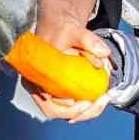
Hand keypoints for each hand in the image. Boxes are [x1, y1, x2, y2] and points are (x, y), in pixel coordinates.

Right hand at [25, 0, 114, 122]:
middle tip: (99, 101)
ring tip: (102, 99)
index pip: (49, 105)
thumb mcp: (75, 32)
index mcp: (35, 77)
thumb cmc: (61, 31)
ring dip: (85, 110)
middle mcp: (38, 87)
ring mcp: (47, 90)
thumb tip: (103, 54)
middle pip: (57, 112)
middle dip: (81, 112)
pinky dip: (85, 103)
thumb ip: (89, 41)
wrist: (59, 27)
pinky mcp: (58, 89)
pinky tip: (98, 97)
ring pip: (65, 111)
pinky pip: (70, 103)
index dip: (68, 109)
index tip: (86, 102)